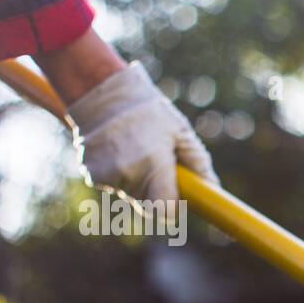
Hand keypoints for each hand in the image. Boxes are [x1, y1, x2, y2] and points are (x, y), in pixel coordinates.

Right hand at [64, 61, 218, 202]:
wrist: (101, 92)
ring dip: (138, 179)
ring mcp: (105, 176)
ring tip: (136, 149)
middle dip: (157, 189)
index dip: (174, 207)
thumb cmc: (147, 110)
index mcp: (153, 164)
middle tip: (157, 161)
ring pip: (131, 193)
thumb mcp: (180, 131)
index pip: (166, 210)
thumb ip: (197, 161)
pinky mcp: (90, 174)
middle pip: (149, 202)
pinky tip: (119, 149)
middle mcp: (128, 174)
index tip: (178, 196)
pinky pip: (114, 183)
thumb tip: (213, 186)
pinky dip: (119, 172)